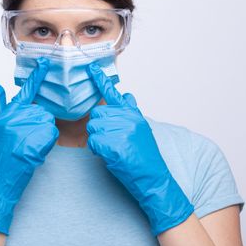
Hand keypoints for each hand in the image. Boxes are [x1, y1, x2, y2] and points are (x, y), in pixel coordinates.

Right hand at [0, 57, 58, 235]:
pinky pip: (52, 135)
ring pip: (48, 124)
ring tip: (26, 147)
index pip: (26, 91)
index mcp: (8, 112)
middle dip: (37, 126)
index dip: (37, 76)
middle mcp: (17, 116)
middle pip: (41, 112)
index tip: (46, 62)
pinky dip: (46, 144)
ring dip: (42, 136)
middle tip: (23, 141)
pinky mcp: (38, 137)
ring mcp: (28, 126)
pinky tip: (33, 152)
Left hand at [86, 62, 194, 235]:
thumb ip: (130, 113)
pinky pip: (94, 142)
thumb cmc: (146, 157)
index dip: (101, 80)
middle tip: (112, 142)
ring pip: (93, 128)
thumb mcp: (141, 129)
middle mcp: (128, 119)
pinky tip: (111, 156)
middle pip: (97, 115)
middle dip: (99, 129)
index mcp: (133, 114)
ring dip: (98, 141)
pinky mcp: (115, 145)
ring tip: (114, 149)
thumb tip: (127, 95)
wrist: (154, 178)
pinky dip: (98, 151)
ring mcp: (122, 131)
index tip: (91, 68)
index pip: (115, 94)